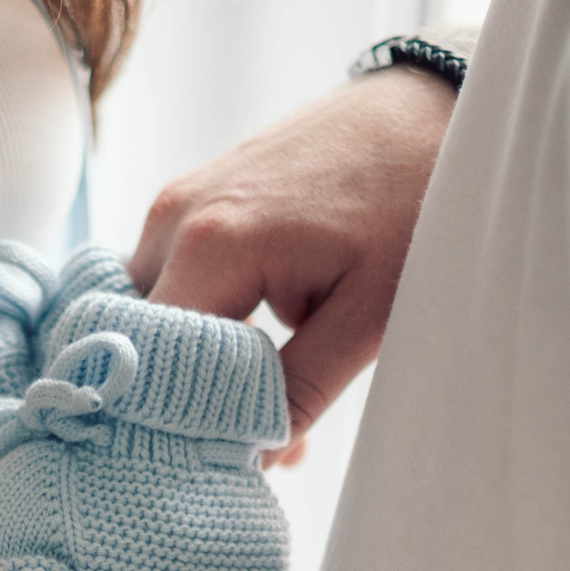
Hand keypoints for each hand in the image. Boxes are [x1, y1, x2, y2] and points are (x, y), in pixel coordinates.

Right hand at [131, 65, 455, 462]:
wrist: (434, 109)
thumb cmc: (414, 202)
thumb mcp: (370, 315)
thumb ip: (300, 390)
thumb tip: (250, 459)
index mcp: (210, 245)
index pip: (145, 361)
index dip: (168, 418)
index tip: (206, 462)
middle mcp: (175, 216)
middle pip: (135, 337)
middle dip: (175, 394)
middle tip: (231, 444)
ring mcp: (180, 199)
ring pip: (149, 309)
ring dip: (189, 358)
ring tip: (251, 398)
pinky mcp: (196, 194)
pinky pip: (172, 274)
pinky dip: (202, 319)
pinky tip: (255, 350)